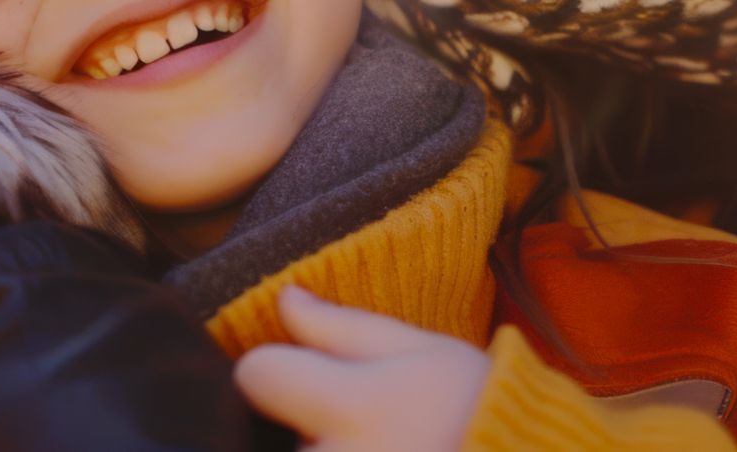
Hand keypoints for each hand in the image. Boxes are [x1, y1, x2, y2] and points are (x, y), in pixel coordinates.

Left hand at [235, 285, 490, 451]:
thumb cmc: (479, 412)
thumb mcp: (421, 353)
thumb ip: (340, 328)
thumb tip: (283, 299)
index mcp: (354, 408)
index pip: (257, 374)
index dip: (277, 367)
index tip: (306, 374)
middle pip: (269, 434)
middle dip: (303, 425)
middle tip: (365, 428)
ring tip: (384, 449)